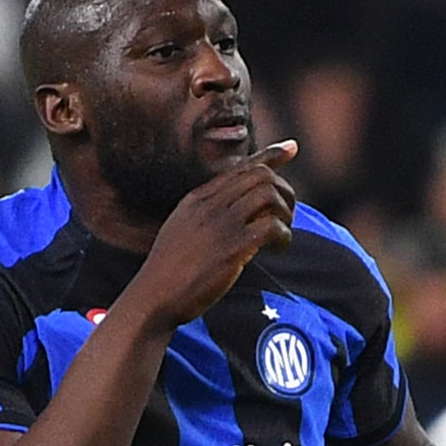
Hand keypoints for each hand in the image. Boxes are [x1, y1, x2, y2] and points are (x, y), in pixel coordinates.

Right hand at [131, 142, 298, 327]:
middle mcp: (209, 205)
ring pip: (268, 194)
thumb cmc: (169, 272)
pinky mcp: (232, 248)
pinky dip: (284, 235)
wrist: (154, 297)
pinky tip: (278, 249)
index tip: (291, 148)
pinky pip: (271, 226)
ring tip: (282, 235)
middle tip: (286, 218)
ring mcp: (220, 224)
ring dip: (286, 212)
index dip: (270, 155)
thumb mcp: (182, 231)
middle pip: (260, 175)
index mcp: (197, 198)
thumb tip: (240, 213)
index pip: (240, 167)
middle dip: (284, 192)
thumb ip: (206, 216)